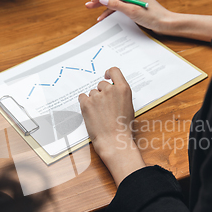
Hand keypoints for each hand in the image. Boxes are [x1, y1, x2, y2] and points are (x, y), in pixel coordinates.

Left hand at [79, 67, 144, 185]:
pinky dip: (85, 103)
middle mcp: (109, 90)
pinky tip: (90, 112)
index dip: (109, 73)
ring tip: (99, 114)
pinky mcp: (86, 103)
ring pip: (92, 93)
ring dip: (94, 100)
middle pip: (101, 84)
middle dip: (101, 93)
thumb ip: (121, 95)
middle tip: (104, 107)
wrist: (114, 140)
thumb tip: (113, 91)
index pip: (114, 71)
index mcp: (123, 89)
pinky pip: (82, 97)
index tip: (106, 76)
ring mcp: (97, 96)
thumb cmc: (123, 128)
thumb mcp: (129, 107)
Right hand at [85, 0, 211, 41]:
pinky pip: (119, 7)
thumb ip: (116, 5)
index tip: (93, 0)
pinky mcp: (133, 7)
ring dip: (104, 7)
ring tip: (93, 11)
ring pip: (114, 1)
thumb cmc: (153, 16)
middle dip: (100, 0)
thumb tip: (103, 0)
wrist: (165, 24)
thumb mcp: (132, 11)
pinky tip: (103, 17)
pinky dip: (111, 11)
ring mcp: (133, 0)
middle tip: (88, 5)